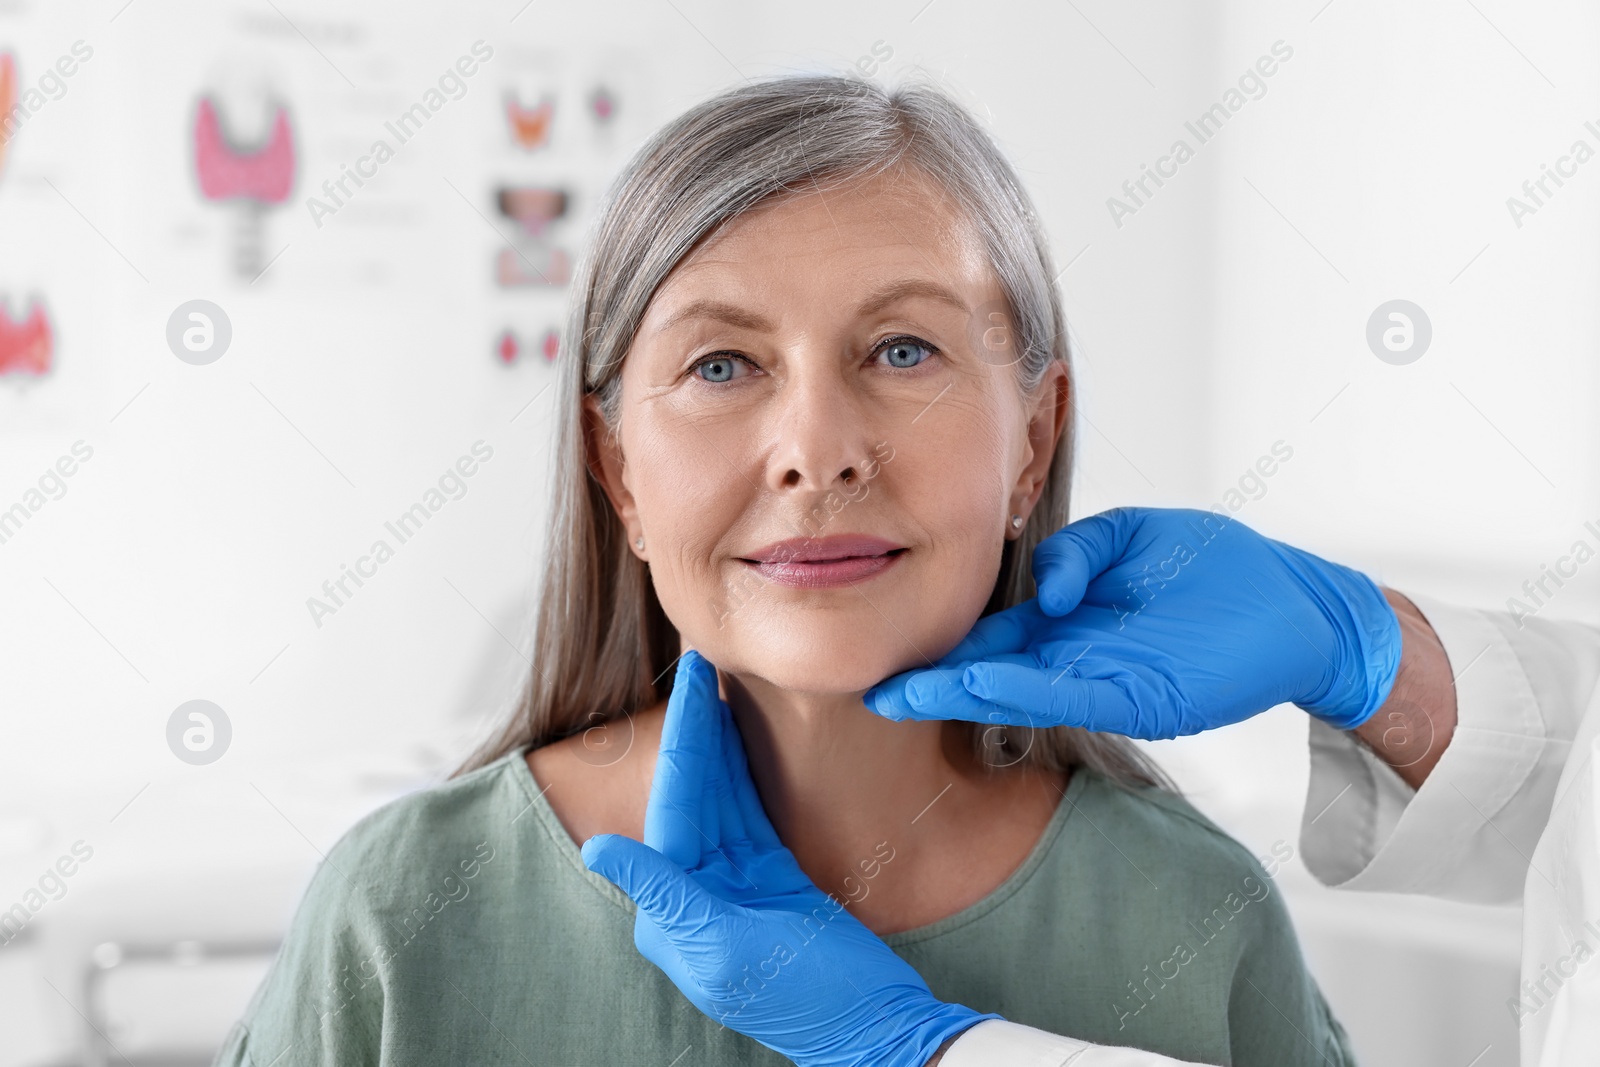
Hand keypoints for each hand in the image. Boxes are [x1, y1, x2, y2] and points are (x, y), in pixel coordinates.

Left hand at [581, 648, 999, 1066]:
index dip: (682, 740)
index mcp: (676, 910)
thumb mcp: (728, 950)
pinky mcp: (771, 876)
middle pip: (691, 793)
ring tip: (714, 681)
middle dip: (693, 728)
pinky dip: (743, 771)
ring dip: (715, 741)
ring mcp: (735, 882)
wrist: (876, 1027)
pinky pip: (747, 811)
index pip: (672, 806)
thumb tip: (597, 849)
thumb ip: (666, 894)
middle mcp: (697, 891)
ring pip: (718, 795)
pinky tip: (739, 732)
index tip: (689, 681)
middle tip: (698, 660)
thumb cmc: (807, 1000)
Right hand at [862, 507, 1401, 738]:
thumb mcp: (1131, 538)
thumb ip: (1077, 552)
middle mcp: (1077, 659)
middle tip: (873, 689)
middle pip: (993, 673)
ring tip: (906, 692)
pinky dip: (1022, 691)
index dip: (943, 643)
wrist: (1297, 606)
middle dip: (934, 683)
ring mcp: (1106, 683)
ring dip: (963, 694)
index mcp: (1068, 623)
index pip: (993, 636)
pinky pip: (1071, 695)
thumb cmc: (1215, 569)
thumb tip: (1045, 586)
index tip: (890, 646)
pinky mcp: (1142, 697)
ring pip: (1019, 692)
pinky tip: (979, 682)